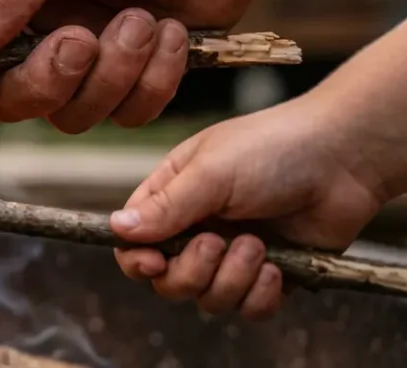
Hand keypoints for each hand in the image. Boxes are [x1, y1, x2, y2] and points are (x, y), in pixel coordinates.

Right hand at [0, 0, 295, 130]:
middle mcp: (36, 11)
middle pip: (7, 91)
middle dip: (45, 80)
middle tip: (82, 41)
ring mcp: (88, 40)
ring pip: (70, 111)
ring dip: (109, 76)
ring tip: (145, 19)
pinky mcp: (142, 62)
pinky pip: (129, 111)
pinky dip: (153, 83)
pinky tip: (175, 31)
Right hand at [109, 95, 391, 319]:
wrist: (343, 159)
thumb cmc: (272, 149)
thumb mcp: (210, 172)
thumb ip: (164, 207)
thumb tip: (116, 228)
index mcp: (172, 197)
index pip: (134, 243)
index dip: (138, 260)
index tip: (154, 262)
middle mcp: (197, 228)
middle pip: (168, 281)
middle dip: (191, 271)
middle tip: (216, 242)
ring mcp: (233, 254)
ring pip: (208, 298)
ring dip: (231, 278)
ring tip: (257, 244)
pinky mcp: (269, 275)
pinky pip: (249, 309)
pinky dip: (260, 294)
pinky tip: (277, 266)